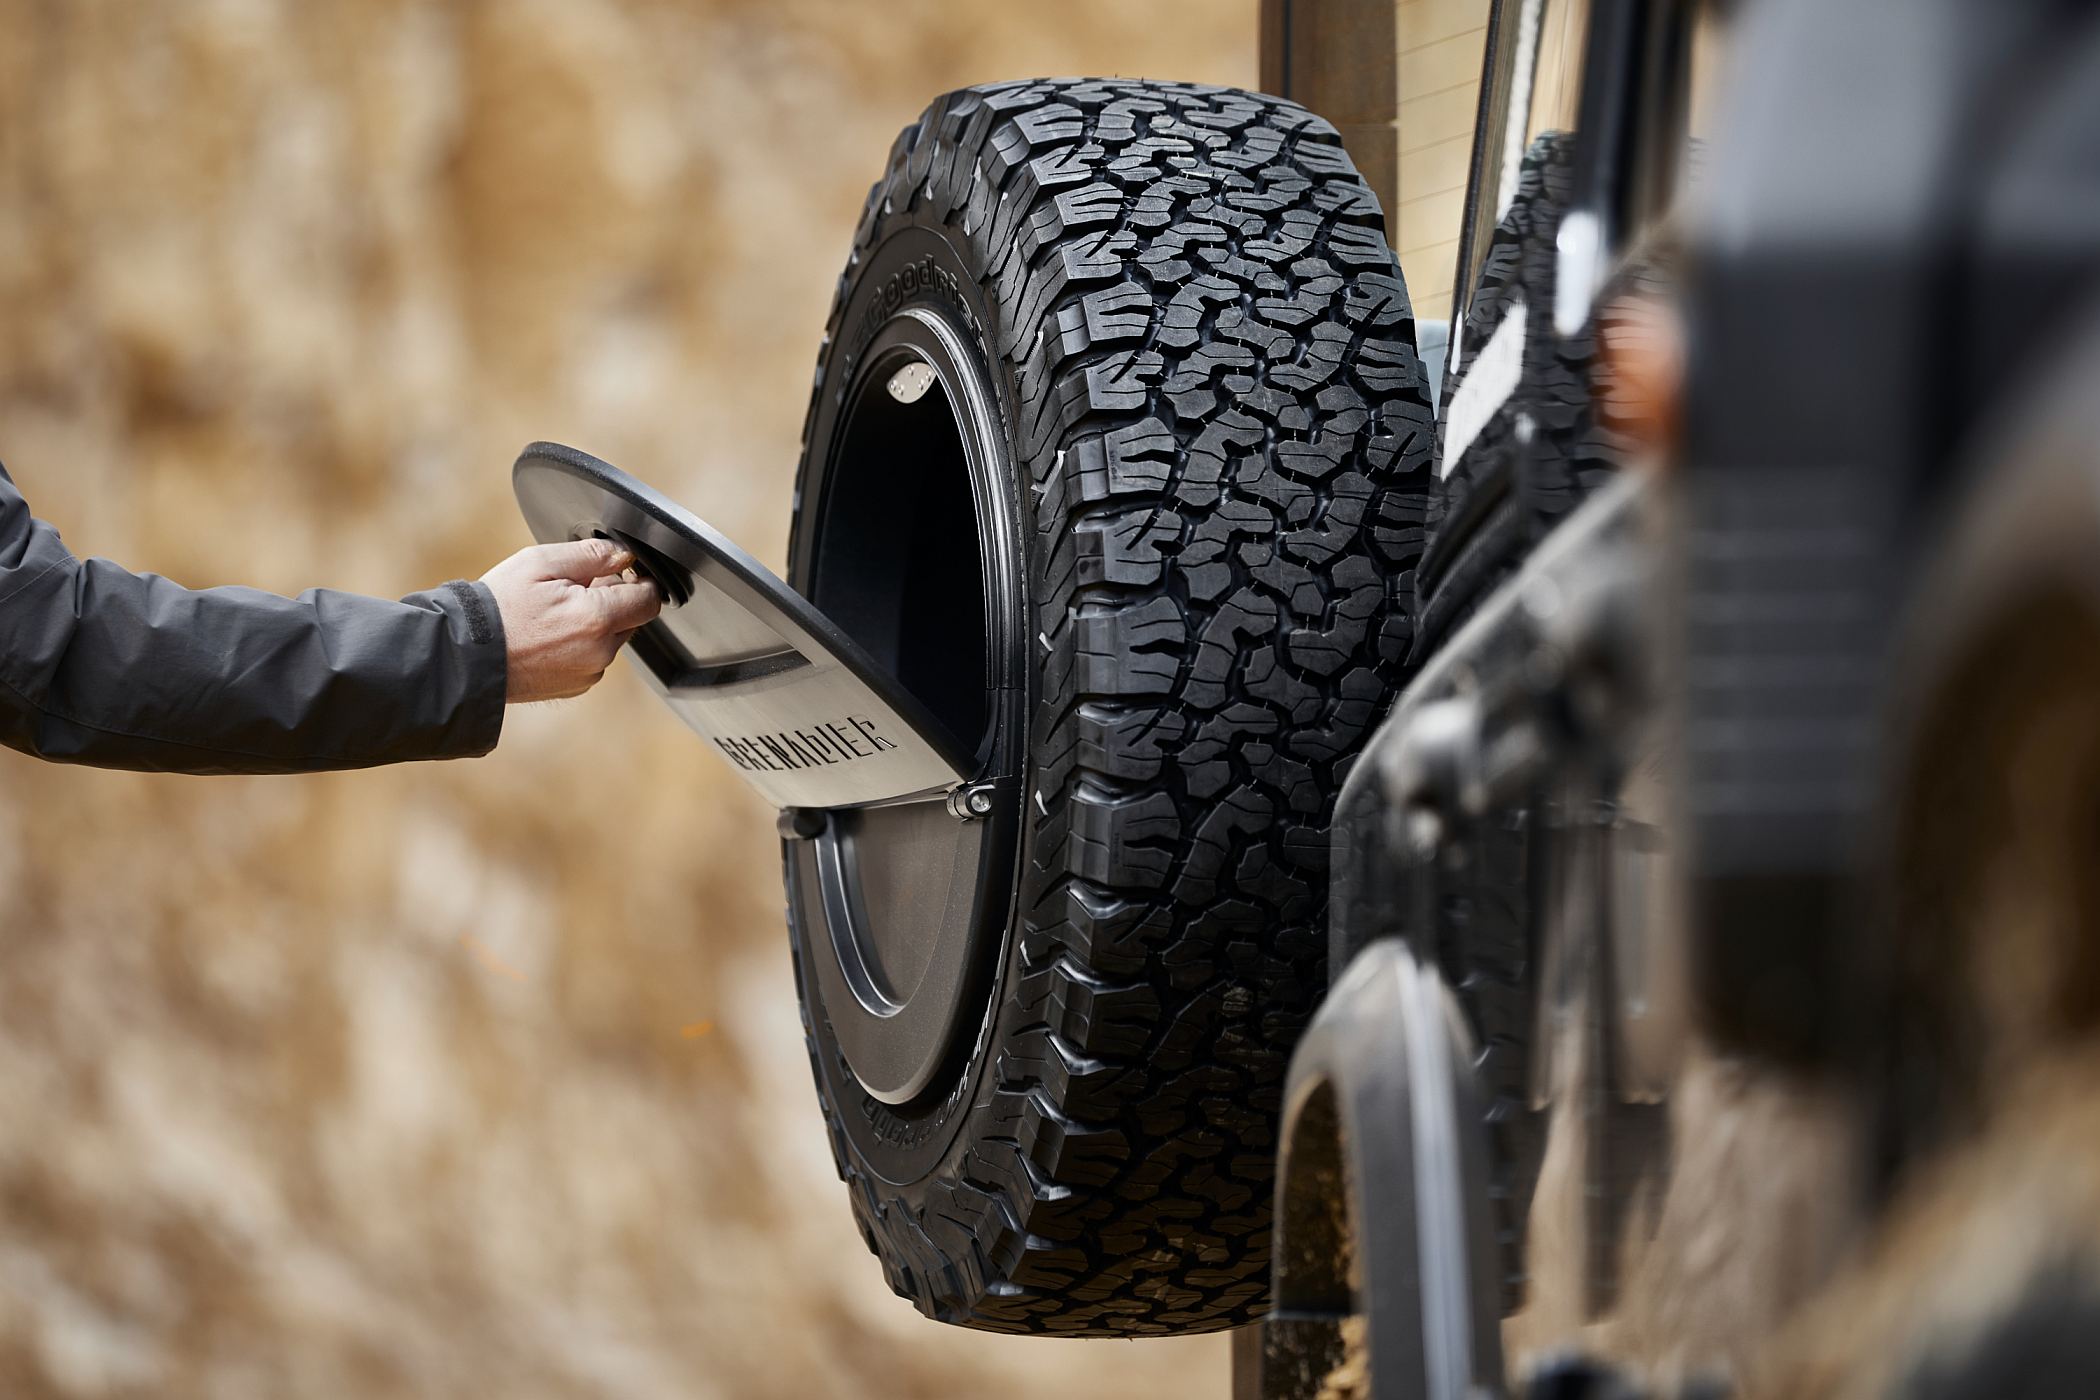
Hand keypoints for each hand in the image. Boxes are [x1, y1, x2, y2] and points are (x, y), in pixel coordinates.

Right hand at [481, 539, 662, 701]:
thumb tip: (623, 555)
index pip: (648, 598)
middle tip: (569, 588)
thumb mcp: (540, 563)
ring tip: (552, 612)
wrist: (463, 656)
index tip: (619, 571)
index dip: (637, 579)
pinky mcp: (576, 687)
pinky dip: (581, 643)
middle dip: (612, 599)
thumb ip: (591, 555)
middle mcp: (600, 652)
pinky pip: (593, 658)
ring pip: (612, 638)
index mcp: (596, 618)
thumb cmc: (497, 607)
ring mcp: (589, 674)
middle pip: (631, 618)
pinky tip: (548, 634)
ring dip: (595, 622)